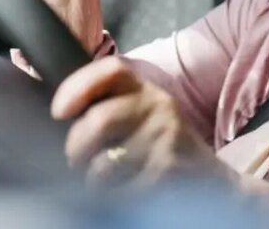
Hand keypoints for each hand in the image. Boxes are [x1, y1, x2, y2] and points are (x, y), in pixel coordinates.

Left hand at [52, 57, 231, 189]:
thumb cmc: (159, 147)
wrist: (209, 177)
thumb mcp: (140, 116)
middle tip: (76, 161)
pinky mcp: (170, 169)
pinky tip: (122, 194)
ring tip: (101, 182)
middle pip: (99, 120)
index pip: (112, 70)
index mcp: (145, 89)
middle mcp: (159, 105)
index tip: (59, 112)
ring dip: (92, 180)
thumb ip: (109, 106)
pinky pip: (121, 190)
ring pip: (104, 163)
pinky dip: (112, 198)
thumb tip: (61, 114)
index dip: (78, 86)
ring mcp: (166, 137)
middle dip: (76, 148)